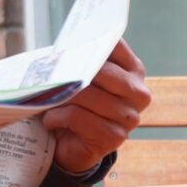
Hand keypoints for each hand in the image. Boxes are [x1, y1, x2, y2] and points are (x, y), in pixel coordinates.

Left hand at [43, 38, 150, 174]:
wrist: (72, 143)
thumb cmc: (76, 103)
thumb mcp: (80, 77)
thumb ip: (81, 61)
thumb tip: (64, 49)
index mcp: (133, 70)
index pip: (115, 46)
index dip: (90, 42)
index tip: (69, 44)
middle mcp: (138, 93)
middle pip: (103, 72)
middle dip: (73, 72)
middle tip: (51, 74)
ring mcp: (129, 117)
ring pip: (88, 95)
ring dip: (62, 96)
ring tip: (48, 100)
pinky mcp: (114, 137)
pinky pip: (79, 117)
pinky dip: (58, 116)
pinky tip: (51, 119)